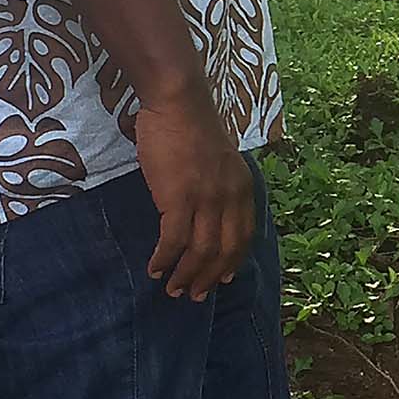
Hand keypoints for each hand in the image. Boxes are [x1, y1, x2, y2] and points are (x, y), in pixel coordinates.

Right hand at [133, 89, 255, 299]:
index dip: (232, 261)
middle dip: (210, 278)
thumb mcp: (220, 159)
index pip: (243, 235)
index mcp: (243, 188)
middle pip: (225, 250)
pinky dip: (164, 260)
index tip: (223, 279)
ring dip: (186, 276)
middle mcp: (230, 197)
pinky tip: (155, 269)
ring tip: (173, 290)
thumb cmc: (191, 126)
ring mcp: (207, 199)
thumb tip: (207, 211)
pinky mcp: (179, 198)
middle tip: (195, 296)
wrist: (178, 102)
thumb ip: (220, 186)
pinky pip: (173, 241)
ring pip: (201, 251)